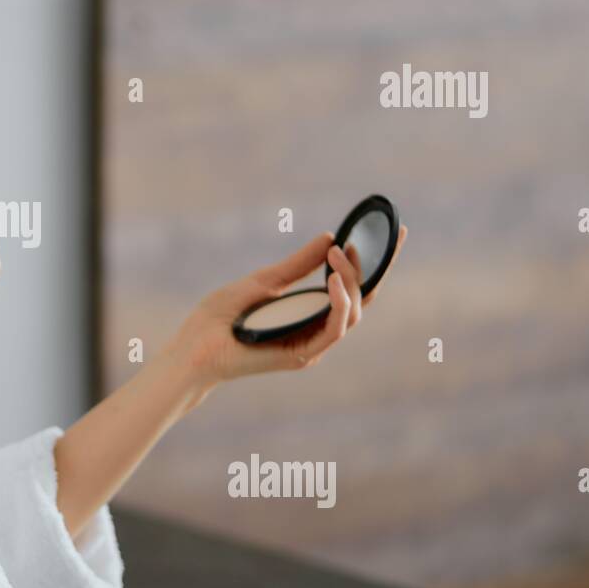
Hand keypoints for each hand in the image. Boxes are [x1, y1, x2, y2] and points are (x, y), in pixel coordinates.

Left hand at [166, 225, 407, 390]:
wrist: (194, 346)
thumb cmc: (221, 316)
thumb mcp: (263, 281)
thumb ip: (297, 265)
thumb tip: (329, 238)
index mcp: (309, 311)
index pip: (350, 285)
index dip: (374, 261)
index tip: (394, 232)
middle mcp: (316, 329)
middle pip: (362, 299)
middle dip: (376, 267)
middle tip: (380, 238)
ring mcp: (312, 344)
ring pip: (352, 313)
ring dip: (351, 281)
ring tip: (339, 254)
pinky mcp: (303, 355)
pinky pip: (334, 329)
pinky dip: (339, 304)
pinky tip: (333, 281)